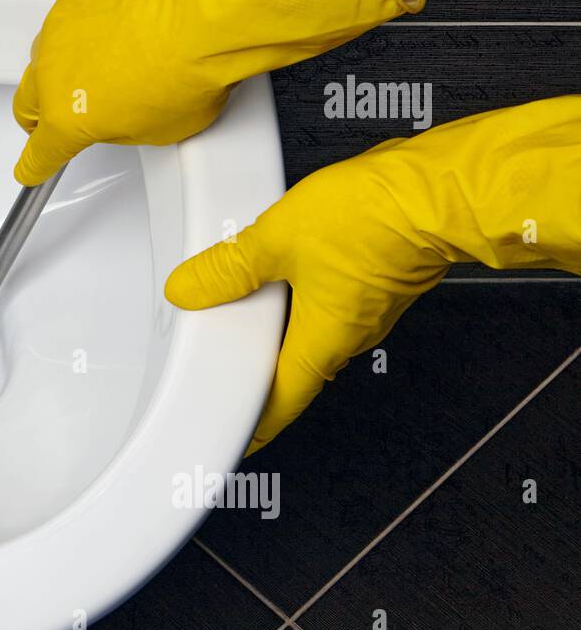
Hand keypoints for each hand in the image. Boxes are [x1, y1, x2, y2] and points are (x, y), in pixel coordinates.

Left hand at [165, 96, 580, 452]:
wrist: (441, 190)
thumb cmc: (376, 220)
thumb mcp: (277, 240)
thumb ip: (228, 268)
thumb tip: (190, 288)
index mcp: (321, 343)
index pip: (280, 401)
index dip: (254, 424)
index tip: (240, 439)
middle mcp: (350, 335)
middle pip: (294, 365)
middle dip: (261, 368)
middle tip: (229, 372)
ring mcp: (369, 307)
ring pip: (313, 328)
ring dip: (281, 325)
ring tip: (246, 313)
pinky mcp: (379, 277)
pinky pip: (330, 298)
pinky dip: (303, 293)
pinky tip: (285, 267)